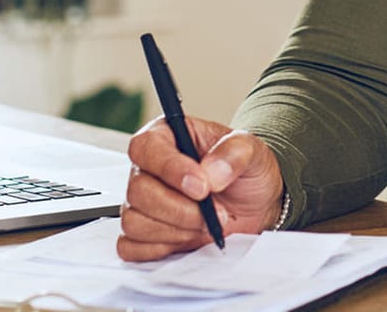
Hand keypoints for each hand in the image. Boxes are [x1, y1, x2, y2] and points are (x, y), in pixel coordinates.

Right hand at [116, 114, 284, 261]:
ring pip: (134, 221)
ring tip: (206, 224)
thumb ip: (234, 153)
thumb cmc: (245, 171)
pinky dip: (162, 248)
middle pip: (138, 190)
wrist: (254, 204)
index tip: (201, 187)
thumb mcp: (251, 150)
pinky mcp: (142, 235)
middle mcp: (147, 169)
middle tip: (216, 212)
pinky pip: (132, 247)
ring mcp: (141, 204)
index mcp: (165, 137)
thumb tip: (210, 173)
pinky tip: (189, 237)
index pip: (146, 147)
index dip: (170, 169)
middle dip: (180, 209)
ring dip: (176, 230)